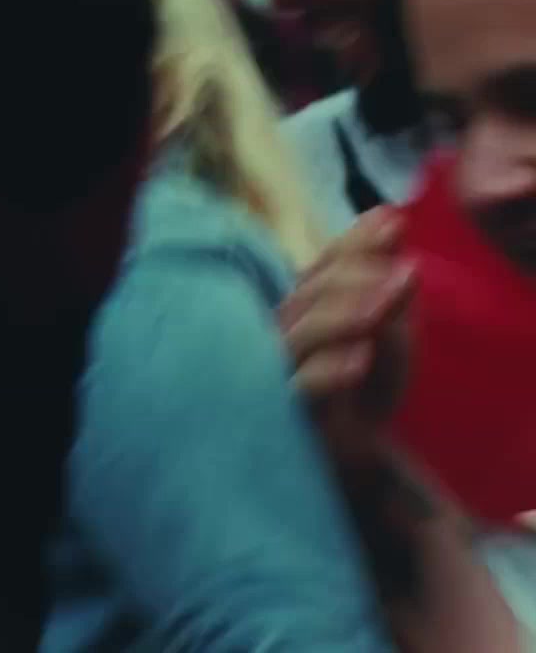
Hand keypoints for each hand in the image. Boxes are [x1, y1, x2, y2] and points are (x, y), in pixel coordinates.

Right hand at [280, 208, 414, 467]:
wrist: (354, 460)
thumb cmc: (365, 394)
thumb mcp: (391, 338)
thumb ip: (389, 292)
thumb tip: (389, 223)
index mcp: (304, 312)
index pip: (322, 268)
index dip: (354, 245)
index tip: (391, 223)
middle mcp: (282, 336)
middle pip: (307, 297)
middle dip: (356, 278)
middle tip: (406, 273)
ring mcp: (277, 375)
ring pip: (299, 336)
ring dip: (345, 315)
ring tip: (389, 303)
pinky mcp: (287, 415)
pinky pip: (301, 389)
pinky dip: (330, 372)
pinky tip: (362, 357)